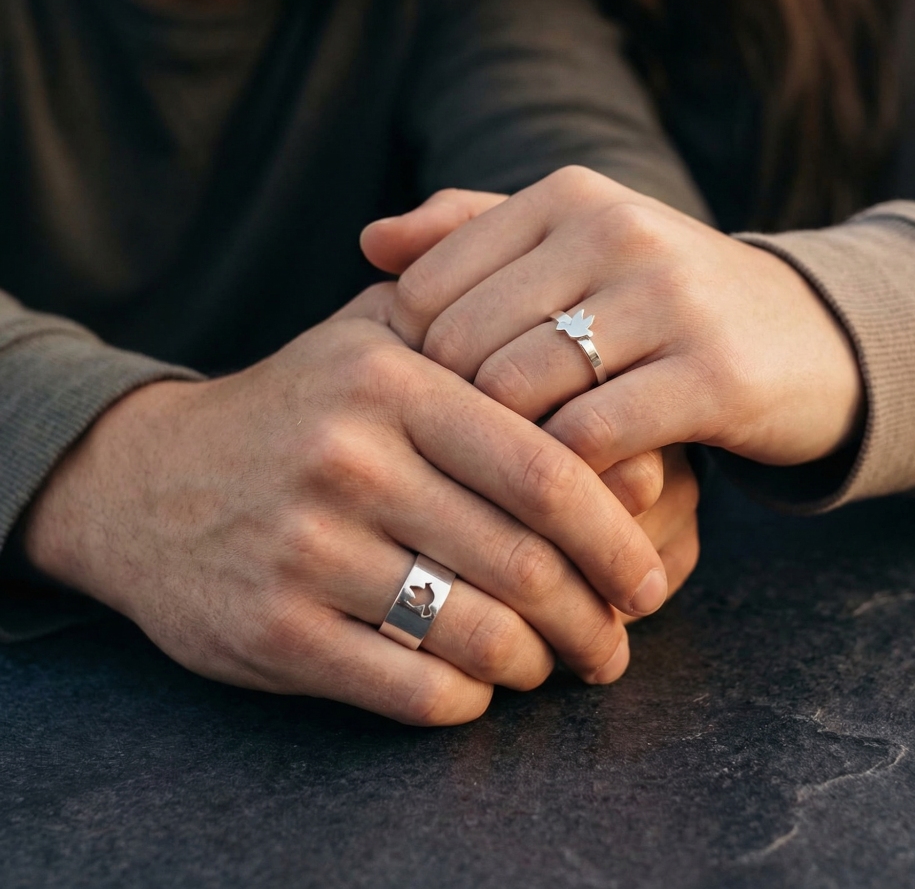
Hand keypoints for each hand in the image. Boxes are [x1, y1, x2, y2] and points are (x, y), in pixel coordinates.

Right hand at [23, 284, 667, 725]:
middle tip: (620, 637)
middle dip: (594, 614)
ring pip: (476, 632)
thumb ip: (474, 337)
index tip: (648, 573)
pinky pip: (411, 687)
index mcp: (390, 381)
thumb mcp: (368, 338)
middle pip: (522, 560)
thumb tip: (604, 396)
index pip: (543, 469)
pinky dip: (470, 698)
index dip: (616, 534)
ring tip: (560, 662)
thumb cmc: (294, 409)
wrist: (145, 479)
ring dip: (540, 662)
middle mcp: (348, 459)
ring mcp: (306, 549)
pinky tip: (483, 682)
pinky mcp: (273, 630)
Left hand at [361, 167, 864, 471]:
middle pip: (461, 346)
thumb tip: (369, 241)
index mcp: (567, 196)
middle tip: (467, 466)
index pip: (426, 290)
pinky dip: (565, 479)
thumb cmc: (660, 303)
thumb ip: (472, 235)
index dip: (415, 365)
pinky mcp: (714, 374)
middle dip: (454, 418)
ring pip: (518, 390)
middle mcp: (615, 230)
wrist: (809, 336)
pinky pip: (591, 438)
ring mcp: (669, 299)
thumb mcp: (573, 250)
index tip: (439, 412)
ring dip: (505, 455)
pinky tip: (570, 495)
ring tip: (513, 486)